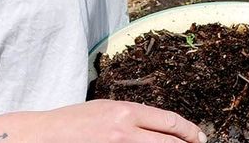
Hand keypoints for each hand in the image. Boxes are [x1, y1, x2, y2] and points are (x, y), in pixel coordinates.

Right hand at [34, 100, 205, 142]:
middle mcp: (126, 131)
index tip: (200, 137)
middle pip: (170, 142)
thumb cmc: (76, 120)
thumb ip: (133, 117)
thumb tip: (161, 126)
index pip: (170, 122)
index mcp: (126, 111)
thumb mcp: (107, 108)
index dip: (190, 131)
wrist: (48, 135)